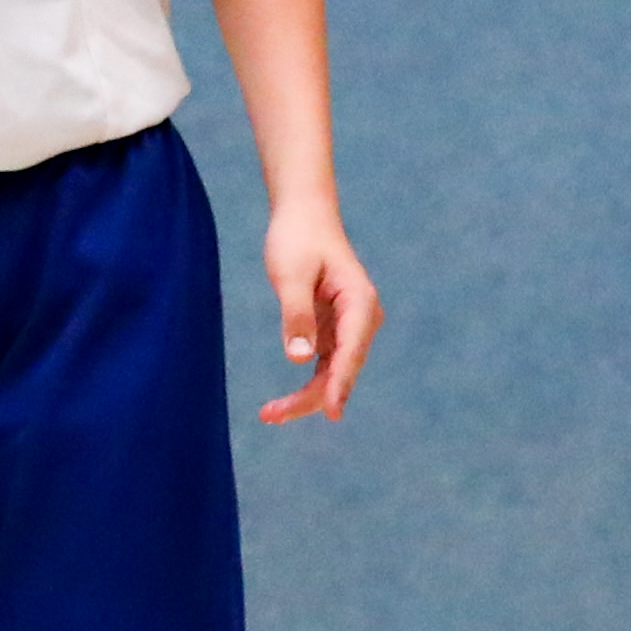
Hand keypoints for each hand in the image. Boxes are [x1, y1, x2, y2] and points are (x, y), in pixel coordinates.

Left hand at [257, 195, 379, 422]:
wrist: (304, 215)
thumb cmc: (298, 238)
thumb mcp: (291, 274)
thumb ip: (296, 314)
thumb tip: (300, 358)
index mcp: (359, 303)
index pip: (351, 351)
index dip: (341, 384)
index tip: (333, 412)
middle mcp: (361, 319)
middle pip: (342, 369)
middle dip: (312, 398)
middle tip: (271, 415)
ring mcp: (348, 328)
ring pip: (333, 374)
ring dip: (306, 398)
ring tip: (268, 415)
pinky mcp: (333, 331)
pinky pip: (324, 367)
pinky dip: (306, 385)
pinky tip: (280, 405)